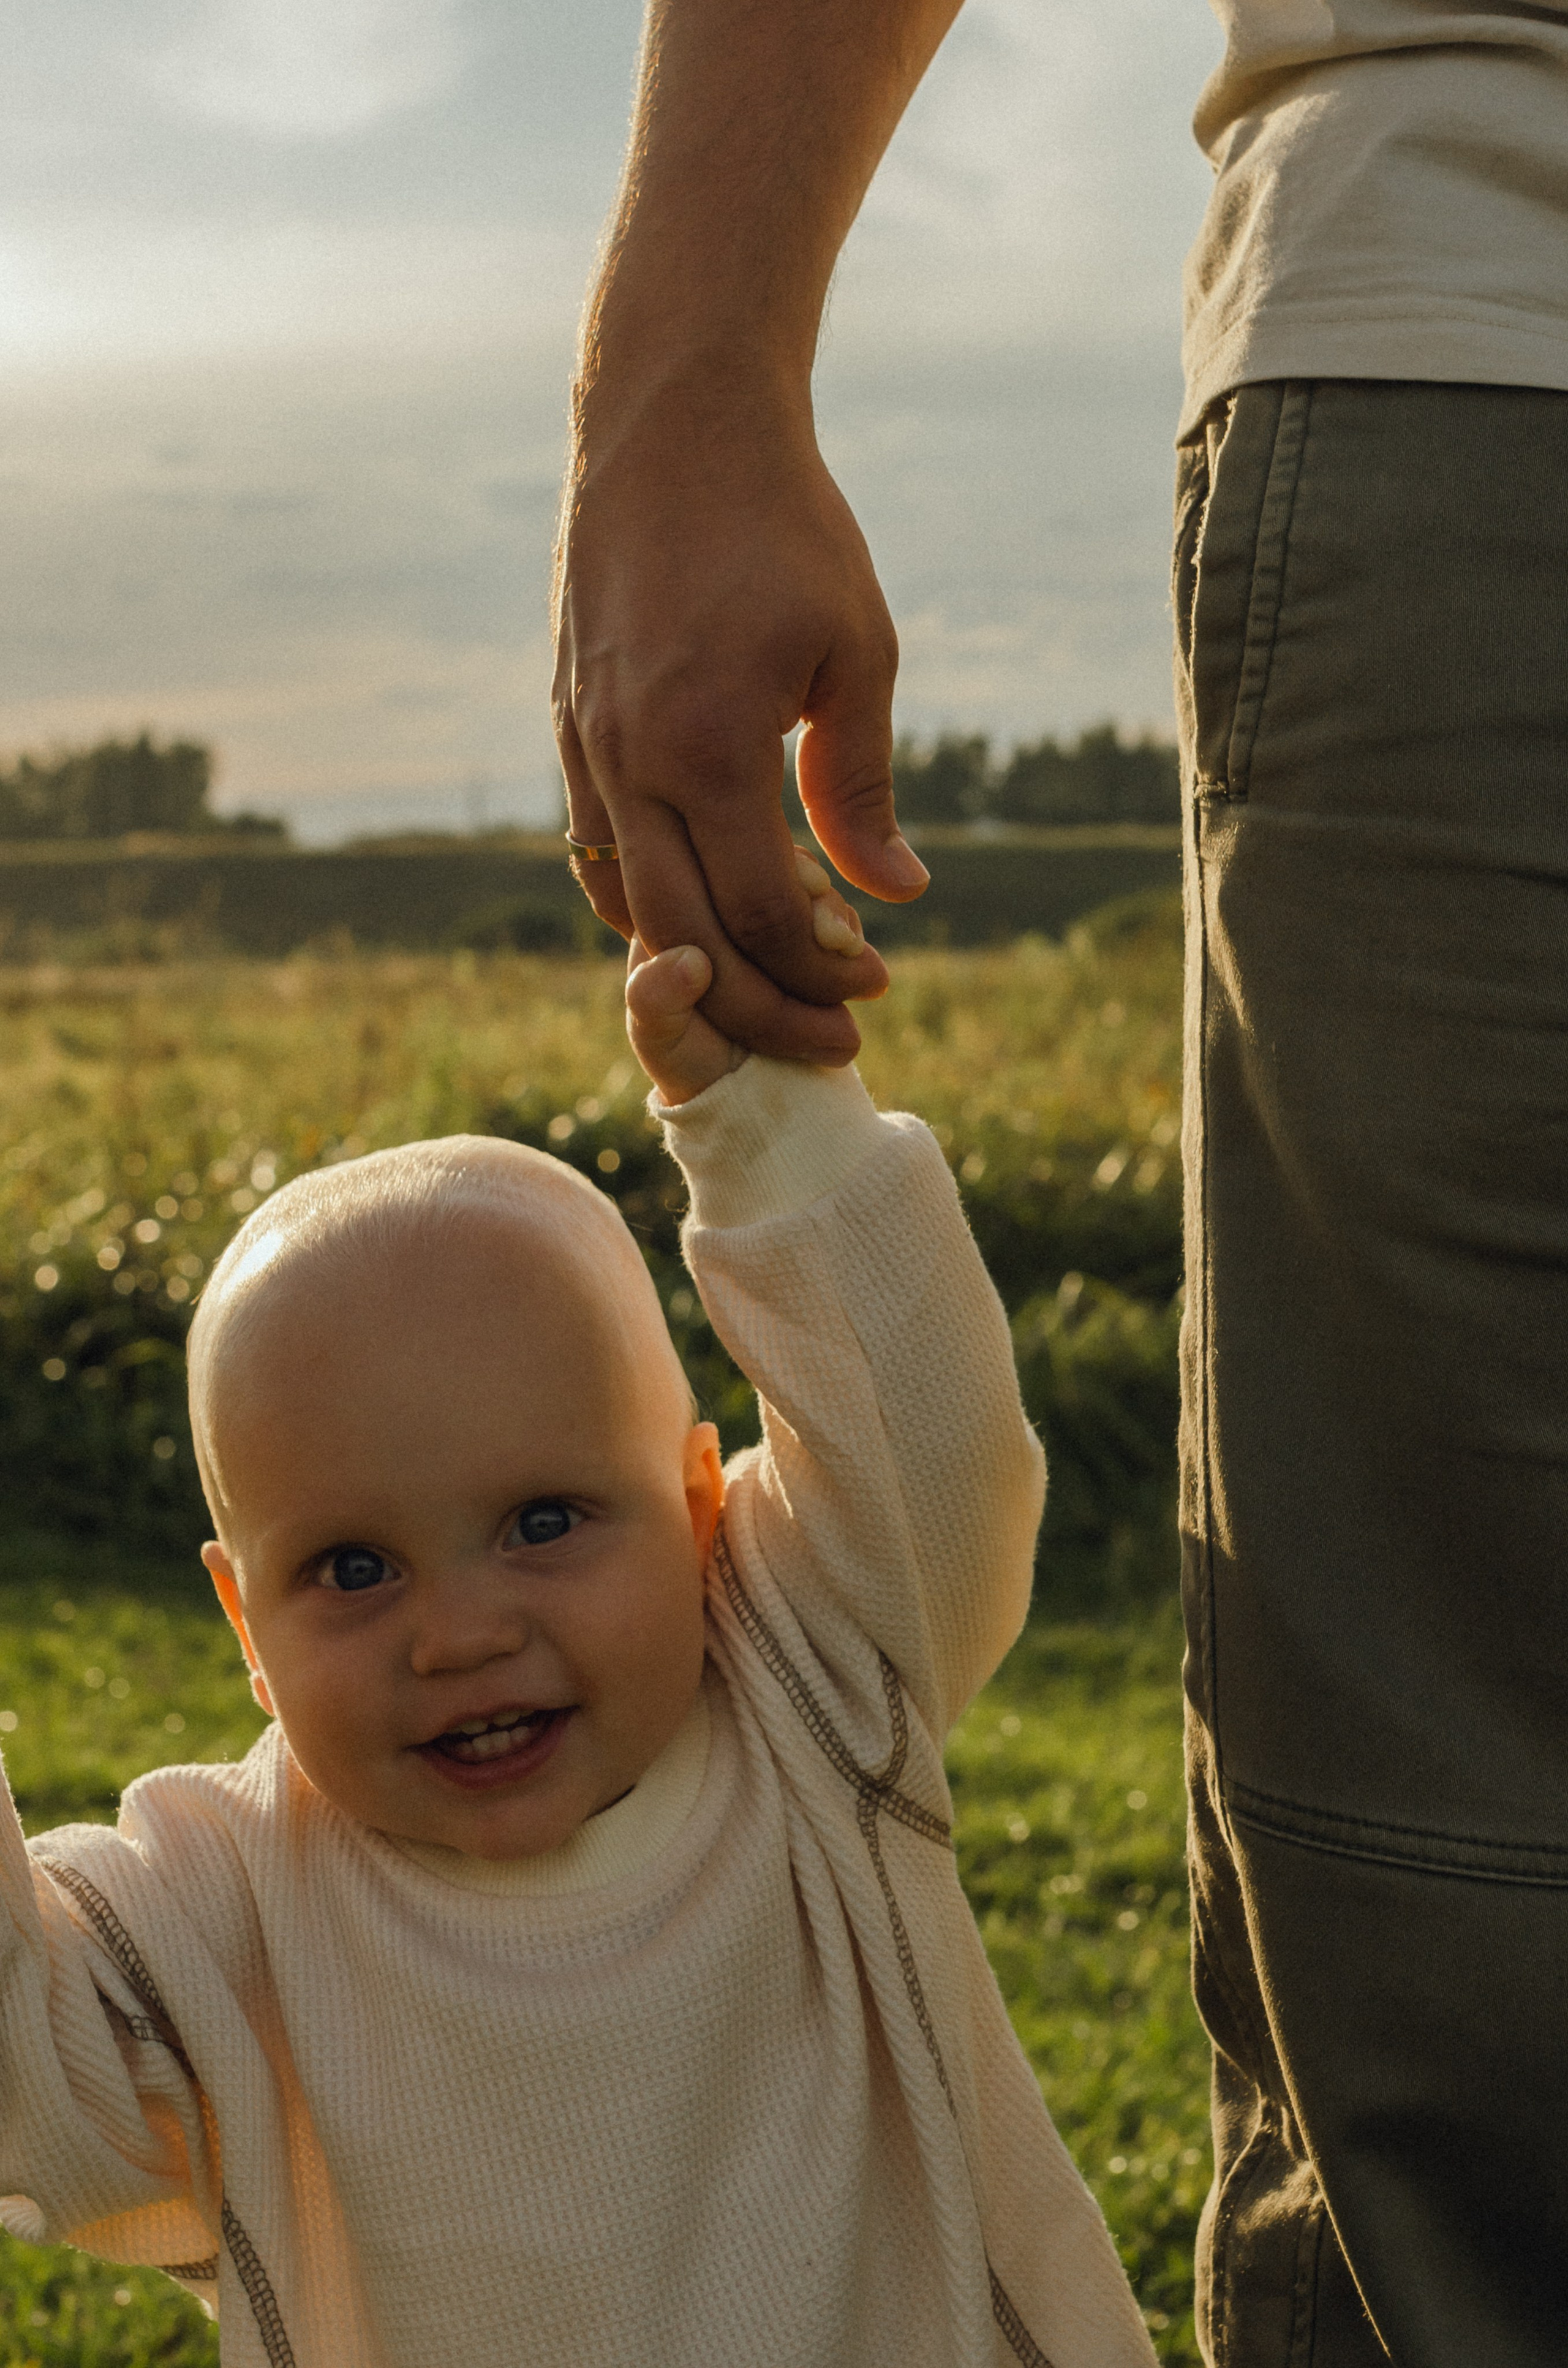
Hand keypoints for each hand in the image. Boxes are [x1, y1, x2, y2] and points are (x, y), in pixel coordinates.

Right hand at [555, 385, 928, 1066]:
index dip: (821, 968)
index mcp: (705, 750)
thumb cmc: (786, 527)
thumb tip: (901, 895)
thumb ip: (862, 785)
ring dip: (698, 961)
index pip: (761, 912)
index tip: (877, 985)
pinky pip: (597, 845)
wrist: (674, 423)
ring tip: (767, 982)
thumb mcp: (856, 653)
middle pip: (686, 938)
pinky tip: (703, 905)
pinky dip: (647, 900)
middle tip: (830, 1035)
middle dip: (761, 1006)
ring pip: (627, 903)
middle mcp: (628, 761)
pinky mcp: (569, 722)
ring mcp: (585, 744)